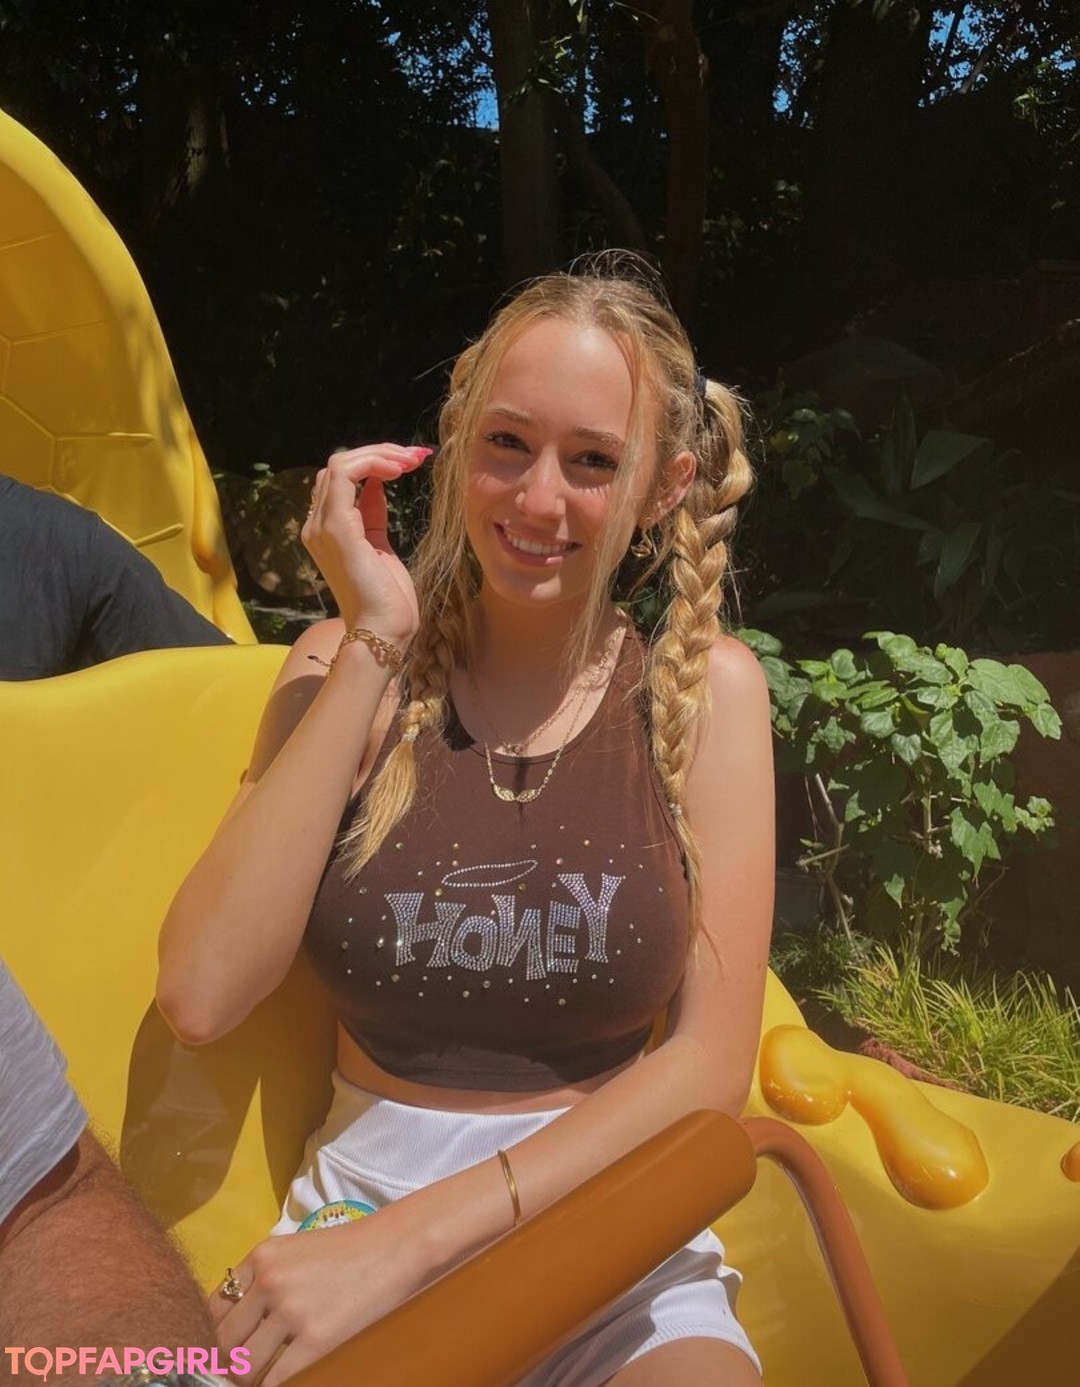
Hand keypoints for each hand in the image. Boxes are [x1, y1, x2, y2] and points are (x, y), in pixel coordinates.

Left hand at [211, 1207, 428, 1385]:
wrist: (397, 1247)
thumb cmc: (348, 1251)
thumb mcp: (295, 1251)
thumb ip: (263, 1279)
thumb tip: (236, 1326)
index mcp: (261, 1257)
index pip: (212, 1310)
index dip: (210, 1339)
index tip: (217, 1356)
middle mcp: (270, 1281)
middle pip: (223, 1342)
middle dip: (226, 1365)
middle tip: (237, 1375)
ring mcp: (292, 1310)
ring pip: (244, 1366)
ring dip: (249, 1380)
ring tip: (261, 1379)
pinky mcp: (316, 1339)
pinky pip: (276, 1381)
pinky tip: (280, 1383)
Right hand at [301, 443, 430, 646]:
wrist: (383, 630)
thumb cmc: (387, 598)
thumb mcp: (380, 546)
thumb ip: (373, 515)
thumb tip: (377, 485)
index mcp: (325, 530)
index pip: (339, 479)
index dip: (373, 463)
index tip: (408, 463)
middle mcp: (316, 525)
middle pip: (338, 466)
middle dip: (380, 453)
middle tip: (415, 457)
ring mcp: (322, 526)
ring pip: (340, 464)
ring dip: (379, 454)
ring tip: (410, 460)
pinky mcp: (336, 528)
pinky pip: (346, 475)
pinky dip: (373, 464)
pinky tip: (399, 470)